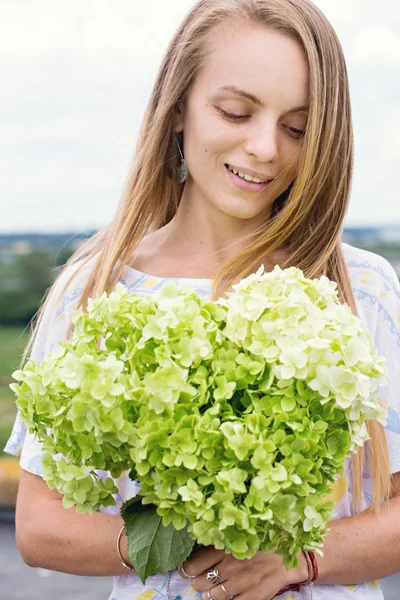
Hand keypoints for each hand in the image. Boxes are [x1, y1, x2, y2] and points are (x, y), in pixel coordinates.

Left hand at [179, 547, 308, 599]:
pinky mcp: (252, 598)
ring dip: (210, 594)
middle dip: (198, 582)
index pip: (194, 564)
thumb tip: (201, 539)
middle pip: (200, 583)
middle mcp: (230, 567)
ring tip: (214, 588)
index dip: (187, 569)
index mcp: (226, 548)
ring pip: (212, 597)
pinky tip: (228, 595)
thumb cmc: (266, 540)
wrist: (292, 556)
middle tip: (201, 579)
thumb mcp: (243, 532)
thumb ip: (223, 537)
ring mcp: (241, 585)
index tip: (187, 569)